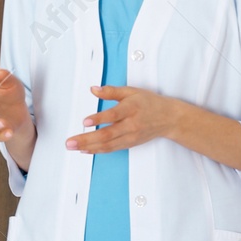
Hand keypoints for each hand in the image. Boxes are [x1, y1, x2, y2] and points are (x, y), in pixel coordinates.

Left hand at [67, 85, 182, 153]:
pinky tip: (85, 150)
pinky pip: (112, 149)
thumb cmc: (150, 103)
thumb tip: (93, 89)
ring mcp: (131, 136)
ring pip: (108, 144)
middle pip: (107, 134)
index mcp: (131, 109)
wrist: (169, 118)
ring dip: (89, 147)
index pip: (114, 115)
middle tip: (70, 142)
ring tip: (73, 147)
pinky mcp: (130, 143)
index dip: (99, 119)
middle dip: (86, 139)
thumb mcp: (131, 91)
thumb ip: (111, 91)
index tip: (85, 122)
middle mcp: (131, 125)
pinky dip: (98, 150)